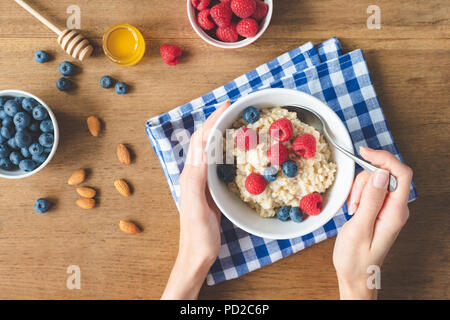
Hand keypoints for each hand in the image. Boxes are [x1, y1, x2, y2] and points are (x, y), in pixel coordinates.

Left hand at [161, 101, 230, 299]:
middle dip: (216, 120)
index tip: (227, 105)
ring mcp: (202, 181)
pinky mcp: (210, 189)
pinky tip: (235, 149)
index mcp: (191, 175)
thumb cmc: (198, 235)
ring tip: (235, 121)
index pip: (201, 140)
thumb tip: (203, 152)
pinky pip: (217, 162)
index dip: (213, 121)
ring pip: (210, 149)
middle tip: (233, 108)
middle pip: (203, 140)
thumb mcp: (196, 208)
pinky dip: (225, 149)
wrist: (197, 255)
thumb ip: (196, 181)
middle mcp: (194, 174)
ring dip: (220, 131)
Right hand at [333, 147, 412, 299]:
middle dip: (363, 182)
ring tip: (352, 212)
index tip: (364, 152)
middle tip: (353, 204)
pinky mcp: (378, 208)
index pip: (401, 173)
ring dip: (358, 191)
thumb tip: (380, 173)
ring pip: (373, 181)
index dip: (384, 159)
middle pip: (384, 175)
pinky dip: (357, 195)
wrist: (355, 274)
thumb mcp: (359, 228)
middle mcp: (396, 207)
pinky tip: (353, 211)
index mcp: (396, 212)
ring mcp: (387, 208)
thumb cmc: (356, 258)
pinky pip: (368, 190)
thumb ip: (370, 200)